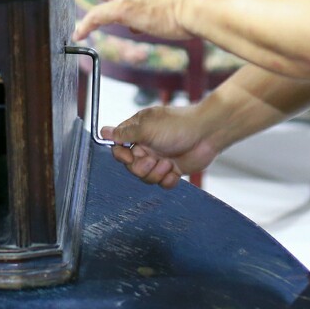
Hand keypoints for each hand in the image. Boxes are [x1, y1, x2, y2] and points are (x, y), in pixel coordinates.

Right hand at [101, 105, 219, 188]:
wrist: (207, 133)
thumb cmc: (177, 125)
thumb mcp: (147, 128)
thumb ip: (124, 134)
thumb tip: (102, 131)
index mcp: (138, 132)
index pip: (119, 148)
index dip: (122, 156)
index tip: (129, 155)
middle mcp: (147, 145)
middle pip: (132, 167)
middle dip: (142, 167)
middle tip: (154, 159)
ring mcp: (160, 158)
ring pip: (146, 177)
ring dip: (157, 173)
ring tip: (168, 164)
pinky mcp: (172, 169)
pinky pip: (162, 183)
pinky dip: (168, 180)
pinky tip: (176, 170)